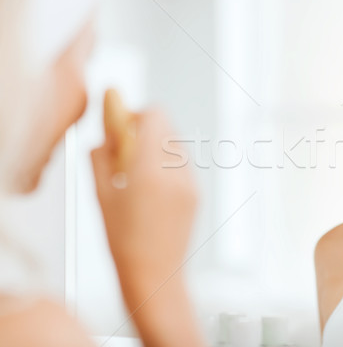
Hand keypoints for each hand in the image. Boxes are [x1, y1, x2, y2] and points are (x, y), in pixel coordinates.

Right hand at [90, 108, 197, 282]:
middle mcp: (176, 172)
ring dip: (157, 146)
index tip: (121, 123)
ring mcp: (190, 183)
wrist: (154, 273)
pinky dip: (167, 164)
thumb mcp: (100, 196)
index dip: (136, 114)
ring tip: (137, 172)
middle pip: (166, 127)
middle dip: (145, 130)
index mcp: (150, 170)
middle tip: (125, 148)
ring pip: (175, 145)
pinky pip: (182, 165)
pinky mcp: (196, 193)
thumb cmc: (122, 240)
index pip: (154, 116)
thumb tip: (103, 135)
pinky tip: (151, 187)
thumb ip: (100, 158)